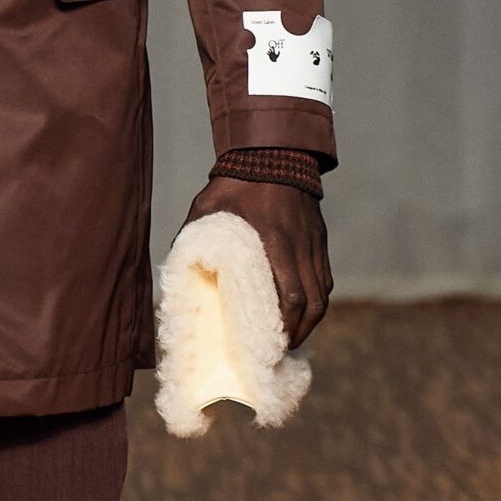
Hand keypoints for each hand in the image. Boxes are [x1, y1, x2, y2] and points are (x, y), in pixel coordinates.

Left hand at [183, 177, 331, 346]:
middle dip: (300, 331)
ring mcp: (314, 243)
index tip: (271, 346)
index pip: (289, 296)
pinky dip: (317, 298)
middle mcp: (299, 247)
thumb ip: (193, 239)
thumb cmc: (234, 182)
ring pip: (322, 292)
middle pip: (312, 303)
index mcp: (274, 242)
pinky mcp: (319, 239)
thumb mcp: (207, 209)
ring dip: (311, 319)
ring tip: (294, 336)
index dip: (285, 326)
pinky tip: (304, 310)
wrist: (274, 151)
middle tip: (283, 349)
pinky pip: (324, 277)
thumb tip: (176, 269)